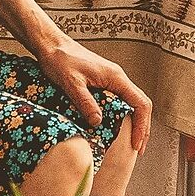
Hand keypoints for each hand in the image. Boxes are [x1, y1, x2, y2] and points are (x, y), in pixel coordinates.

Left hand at [32, 30, 152, 152]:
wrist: (51, 45)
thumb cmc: (60, 60)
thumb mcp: (71, 83)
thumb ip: (85, 102)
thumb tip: (97, 123)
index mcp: (116, 78)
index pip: (140, 103)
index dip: (142, 125)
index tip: (136, 144)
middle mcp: (118, 79)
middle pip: (141, 105)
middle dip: (143, 128)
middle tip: (137, 150)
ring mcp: (111, 81)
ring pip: (132, 104)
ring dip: (135, 123)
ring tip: (131, 144)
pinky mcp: (103, 83)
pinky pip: (121, 102)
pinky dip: (124, 117)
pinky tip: (117, 129)